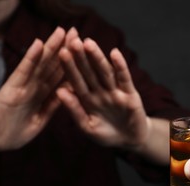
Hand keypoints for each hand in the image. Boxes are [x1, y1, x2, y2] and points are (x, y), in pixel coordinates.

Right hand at [0, 27, 65, 153]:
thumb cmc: (13, 133)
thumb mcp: (39, 120)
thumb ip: (52, 106)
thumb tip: (69, 93)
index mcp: (43, 96)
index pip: (60, 76)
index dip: (73, 63)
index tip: (84, 50)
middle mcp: (34, 88)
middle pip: (52, 66)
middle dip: (65, 49)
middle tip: (76, 31)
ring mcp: (23, 87)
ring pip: (40, 64)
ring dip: (51, 47)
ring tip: (61, 31)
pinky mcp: (10, 90)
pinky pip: (23, 72)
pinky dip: (30, 58)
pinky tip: (39, 44)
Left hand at [57, 28, 149, 150]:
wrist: (130, 141)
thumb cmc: (106, 135)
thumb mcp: (88, 126)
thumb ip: (75, 110)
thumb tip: (59, 91)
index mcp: (87, 99)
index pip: (76, 80)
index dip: (68, 67)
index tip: (60, 52)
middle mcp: (100, 91)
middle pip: (89, 72)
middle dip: (81, 57)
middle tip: (72, 41)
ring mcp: (115, 91)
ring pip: (105, 72)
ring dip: (97, 58)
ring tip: (89, 43)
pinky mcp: (130, 94)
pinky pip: (124, 78)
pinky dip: (120, 66)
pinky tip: (114, 53)